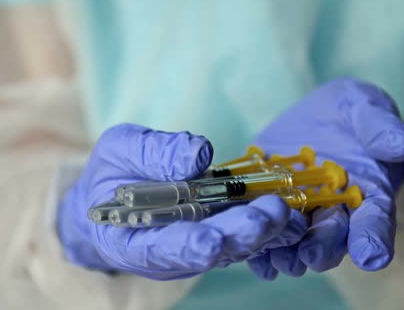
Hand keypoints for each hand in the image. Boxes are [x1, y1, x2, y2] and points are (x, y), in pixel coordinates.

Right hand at [57, 124, 307, 279]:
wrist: (116, 193)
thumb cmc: (113, 172)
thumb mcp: (121, 149)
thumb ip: (153, 153)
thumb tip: (197, 155)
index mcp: (132, 239)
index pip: (160, 249)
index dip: (186, 248)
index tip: (210, 241)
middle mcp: (169, 253)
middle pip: (208, 251)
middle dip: (239, 235)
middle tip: (268, 215)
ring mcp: (197, 247)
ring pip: (234, 246)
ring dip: (263, 232)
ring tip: (286, 211)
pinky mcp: (219, 234)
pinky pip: (245, 234)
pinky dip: (269, 226)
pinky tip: (291, 211)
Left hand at [247, 78, 403, 279]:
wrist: (314, 119)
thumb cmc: (349, 113)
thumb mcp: (364, 107)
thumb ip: (379, 125)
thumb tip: (401, 143)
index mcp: (368, 194)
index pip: (375, 220)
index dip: (374, 238)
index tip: (371, 255)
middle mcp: (336, 214)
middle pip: (333, 239)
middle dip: (323, 248)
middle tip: (312, 256)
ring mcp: (301, 216)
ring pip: (297, 244)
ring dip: (288, 254)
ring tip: (279, 258)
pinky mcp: (270, 210)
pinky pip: (266, 235)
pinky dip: (260, 251)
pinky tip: (255, 259)